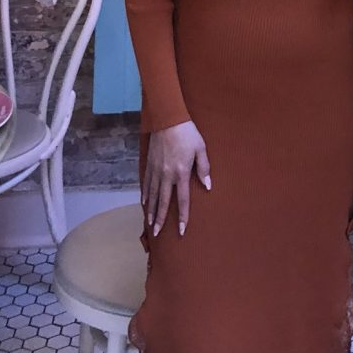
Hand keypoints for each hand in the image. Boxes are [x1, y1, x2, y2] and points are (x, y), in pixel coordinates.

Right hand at [143, 121, 210, 237]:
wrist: (167, 119)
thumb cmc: (187, 133)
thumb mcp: (201, 149)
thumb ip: (204, 168)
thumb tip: (208, 186)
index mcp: (181, 173)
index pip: (182, 200)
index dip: (182, 216)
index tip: (181, 230)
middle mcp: (167, 175)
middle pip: (163, 202)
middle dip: (160, 219)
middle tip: (157, 233)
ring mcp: (156, 170)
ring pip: (152, 195)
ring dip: (151, 210)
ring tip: (149, 224)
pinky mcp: (150, 164)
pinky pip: (147, 183)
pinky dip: (145, 194)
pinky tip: (144, 203)